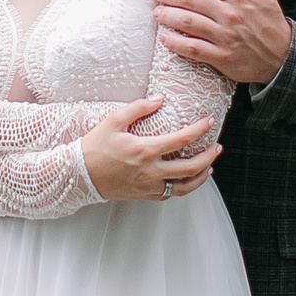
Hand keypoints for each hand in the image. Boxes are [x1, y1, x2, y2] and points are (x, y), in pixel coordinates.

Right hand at [81, 99, 221, 201]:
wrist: (78, 174)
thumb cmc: (94, 147)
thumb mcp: (113, 121)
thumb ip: (138, 108)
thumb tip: (159, 100)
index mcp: (145, 150)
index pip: (182, 140)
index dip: (199, 130)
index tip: (208, 122)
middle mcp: (150, 171)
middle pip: (191, 168)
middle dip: (209, 157)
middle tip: (217, 147)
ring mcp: (148, 186)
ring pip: (184, 187)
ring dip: (202, 176)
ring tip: (210, 166)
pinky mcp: (144, 195)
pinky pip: (171, 194)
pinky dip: (184, 187)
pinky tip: (188, 179)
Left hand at [156, 0, 292, 86]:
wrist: (283, 56)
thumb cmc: (269, 20)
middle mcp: (230, 14)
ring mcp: (225, 36)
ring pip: (188, 22)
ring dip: (168, 15)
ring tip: (157, 12)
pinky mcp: (222, 57)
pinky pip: (193, 48)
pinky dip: (175, 43)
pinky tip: (165, 37)